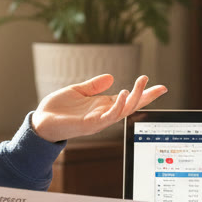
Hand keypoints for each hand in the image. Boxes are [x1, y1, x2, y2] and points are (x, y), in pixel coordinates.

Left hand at [31, 73, 166, 142]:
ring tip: (141, 82)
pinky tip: (122, 93)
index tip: (159, 86)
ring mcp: (99, 120)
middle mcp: (104, 114)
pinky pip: (109, 116)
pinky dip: (117, 105)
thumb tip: (111, 77)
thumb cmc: (57, 109)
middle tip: (160, 86)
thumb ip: (94, 85)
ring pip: (124, 110)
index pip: (128, 99)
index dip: (143, 93)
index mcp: (103, 105)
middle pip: (132, 105)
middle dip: (147, 97)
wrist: (41, 122)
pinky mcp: (91, 124)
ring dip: (134, 96)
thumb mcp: (78, 91)